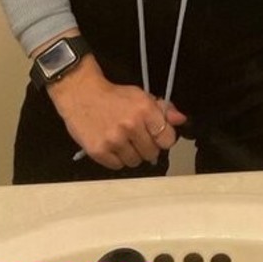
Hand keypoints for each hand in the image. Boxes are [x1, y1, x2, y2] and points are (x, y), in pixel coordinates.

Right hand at [47, 56, 186, 169]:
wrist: (81, 95)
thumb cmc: (113, 95)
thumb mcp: (140, 95)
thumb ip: (162, 108)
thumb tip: (181, 119)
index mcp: (145, 110)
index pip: (167, 139)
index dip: (164, 139)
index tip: (157, 137)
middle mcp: (131, 126)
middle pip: (152, 153)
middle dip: (148, 147)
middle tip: (138, 139)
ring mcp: (114, 140)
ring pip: (135, 162)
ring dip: (132, 154)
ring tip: (124, 142)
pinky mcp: (99, 152)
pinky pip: (117, 167)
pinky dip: (117, 159)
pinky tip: (112, 146)